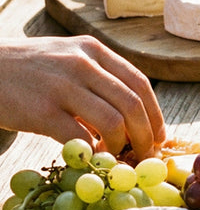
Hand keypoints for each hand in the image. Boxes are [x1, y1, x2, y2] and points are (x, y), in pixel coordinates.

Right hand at [0, 36, 164, 158]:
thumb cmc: (30, 67)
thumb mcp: (68, 56)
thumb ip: (97, 75)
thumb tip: (130, 113)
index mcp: (94, 50)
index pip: (139, 81)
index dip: (154, 112)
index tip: (158, 134)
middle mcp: (83, 63)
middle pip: (132, 103)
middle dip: (145, 134)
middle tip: (145, 154)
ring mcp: (63, 86)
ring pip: (112, 121)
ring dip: (120, 147)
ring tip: (117, 159)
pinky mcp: (42, 110)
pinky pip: (79, 138)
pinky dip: (90, 154)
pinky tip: (89, 159)